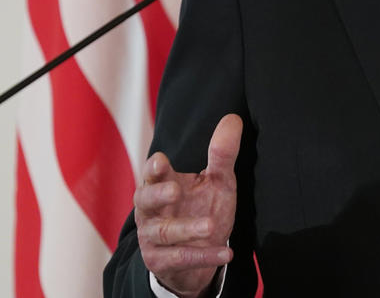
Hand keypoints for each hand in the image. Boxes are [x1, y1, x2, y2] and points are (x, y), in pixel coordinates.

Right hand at [135, 114, 242, 297]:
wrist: (198, 253)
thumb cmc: (202, 208)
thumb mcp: (217, 181)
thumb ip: (222, 154)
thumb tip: (233, 119)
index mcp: (163, 184)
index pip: (153, 173)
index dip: (154, 168)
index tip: (160, 160)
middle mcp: (151, 210)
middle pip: (145, 200)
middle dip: (157, 195)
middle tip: (175, 190)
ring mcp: (153, 237)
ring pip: (164, 232)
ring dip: (187, 229)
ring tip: (211, 226)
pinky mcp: (160, 261)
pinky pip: (180, 258)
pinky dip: (203, 256)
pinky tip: (226, 253)